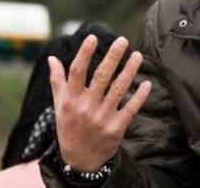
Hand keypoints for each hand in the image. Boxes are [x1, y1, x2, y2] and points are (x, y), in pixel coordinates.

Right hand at [49, 34, 151, 171]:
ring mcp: (102, 118)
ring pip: (119, 89)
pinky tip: (147, 83)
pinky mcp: (116, 128)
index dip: (84, 54)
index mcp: (71, 100)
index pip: (77, 73)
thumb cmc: (70, 127)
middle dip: (112, 57)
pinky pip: (131, 108)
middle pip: (101, 77)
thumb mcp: (60, 106)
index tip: (92, 37)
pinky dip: (140, 96)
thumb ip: (58, 81)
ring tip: (138, 55)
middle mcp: (86, 107)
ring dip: (130, 71)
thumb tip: (52, 59)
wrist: (80, 161)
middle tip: (123, 40)